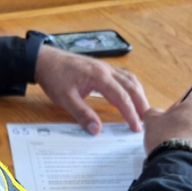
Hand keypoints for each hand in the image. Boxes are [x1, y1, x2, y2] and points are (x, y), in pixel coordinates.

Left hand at [35, 45, 149, 134]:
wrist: (44, 60)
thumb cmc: (54, 77)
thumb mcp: (65, 99)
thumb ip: (82, 115)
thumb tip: (96, 130)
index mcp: (99, 77)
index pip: (122, 97)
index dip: (130, 114)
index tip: (136, 127)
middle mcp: (106, 70)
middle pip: (131, 86)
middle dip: (141, 104)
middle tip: (147, 121)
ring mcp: (105, 67)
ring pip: (130, 80)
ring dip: (138, 95)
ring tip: (143, 111)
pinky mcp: (102, 68)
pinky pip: (123, 76)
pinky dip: (131, 87)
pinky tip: (132, 95)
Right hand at [143, 96, 191, 164]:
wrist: (177, 163)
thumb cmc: (165, 136)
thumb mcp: (152, 119)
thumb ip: (154, 112)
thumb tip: (157, 115)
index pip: (186, 103)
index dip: (175, 112)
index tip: (167, 121)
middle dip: (184, 125)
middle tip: (170, 134)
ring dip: (190, 138)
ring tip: (175, 148)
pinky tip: (182, 156)